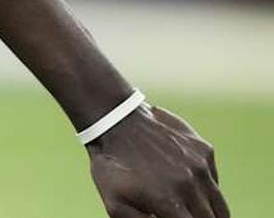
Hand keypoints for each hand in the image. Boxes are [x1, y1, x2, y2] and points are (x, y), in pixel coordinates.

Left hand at [87, 104, 228, 217]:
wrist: (114, 121)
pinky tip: (185, 181)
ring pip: (219, 204)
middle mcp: (189, 184)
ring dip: (209, 211)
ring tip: (193, 210)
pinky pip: (214, 179)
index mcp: (168, 201)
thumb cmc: (111, 166)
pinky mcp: (205, 150)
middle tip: (184, 214)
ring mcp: (200, 165)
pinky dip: (206, 187)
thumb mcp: (115, 203)